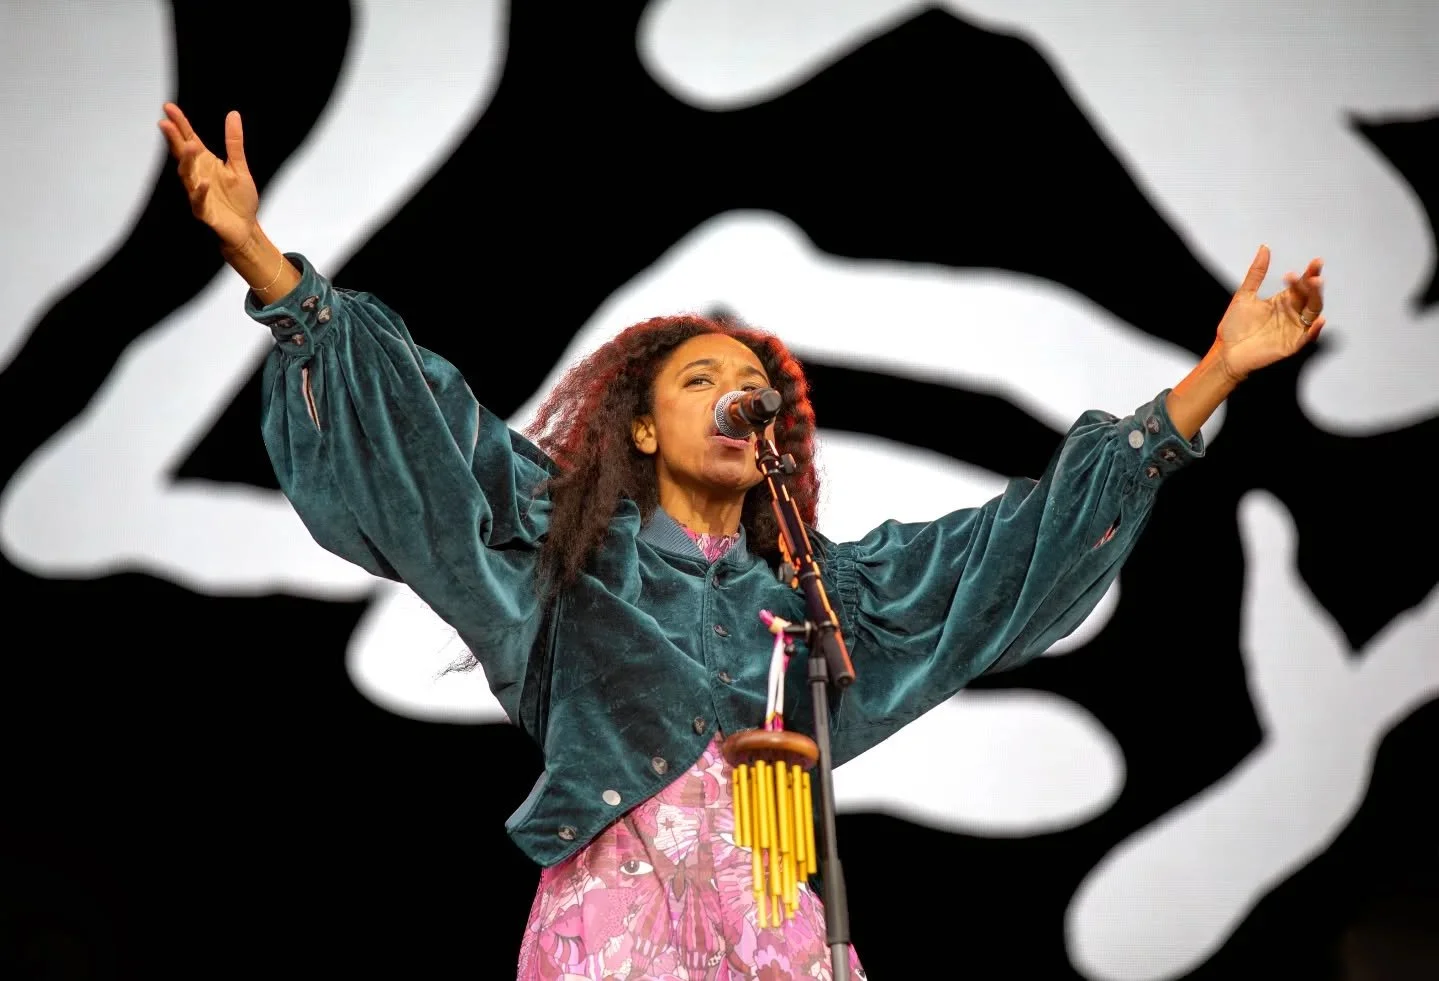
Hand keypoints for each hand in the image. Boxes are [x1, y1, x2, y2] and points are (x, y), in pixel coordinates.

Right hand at [157, 103, 257, 250]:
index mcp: (205, 163)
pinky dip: (200, 192)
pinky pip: (199, 202)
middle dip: (174, 139)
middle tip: (165, 123)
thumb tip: (233, 114)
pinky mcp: (204, 212)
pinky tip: (204, 182)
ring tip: (190, 146)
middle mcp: (197, 175)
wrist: (245, 229)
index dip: (180, 124)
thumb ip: (234, 142)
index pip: (189, 139)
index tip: (169, 107)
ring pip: (187, 176)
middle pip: (183, 155)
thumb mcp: (239, 167)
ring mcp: (198, 194)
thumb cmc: (239, 199)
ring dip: (187, 162)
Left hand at [1213, 245, 1325, 380]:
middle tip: (1313, 274)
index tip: (1315, 262)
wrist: (1225, 351)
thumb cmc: (1234, 327)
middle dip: (1313, 285)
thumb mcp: (1245, 295)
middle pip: (1310, 297)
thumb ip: (1256, 273)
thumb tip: (1264, 248)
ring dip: (1316, 299)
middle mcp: (1292, 313)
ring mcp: (1294, 329)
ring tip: (1316, 285)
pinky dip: (1315, 329)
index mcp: (1283, 301)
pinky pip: (1308, 336)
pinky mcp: (1292, 344)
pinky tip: (1319, 320)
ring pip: (1313, 312)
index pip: (1301, 285)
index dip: (1309, 274)